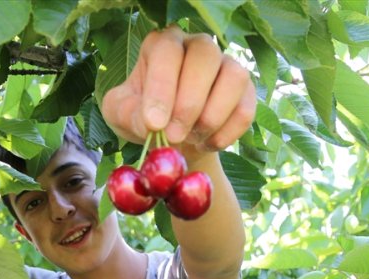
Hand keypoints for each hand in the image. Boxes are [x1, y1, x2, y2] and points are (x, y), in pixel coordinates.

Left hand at [101, 27, 254, 156]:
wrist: (174, 137)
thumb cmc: (144, 117)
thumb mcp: (121, 115)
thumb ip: (127, 114)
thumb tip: (151, 123)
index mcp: (163, 45)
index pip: (167, 53)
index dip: (162, 88)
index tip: (154, 123)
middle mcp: (198, 45)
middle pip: (204, 57)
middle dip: (188, 103)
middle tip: (173, 137)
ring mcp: (226, 64)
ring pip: (234, 78)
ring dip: (212, 117)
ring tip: (191, 139)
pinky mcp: (245, 90)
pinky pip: (246, 108)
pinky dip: (227, 133)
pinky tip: (206, 144)